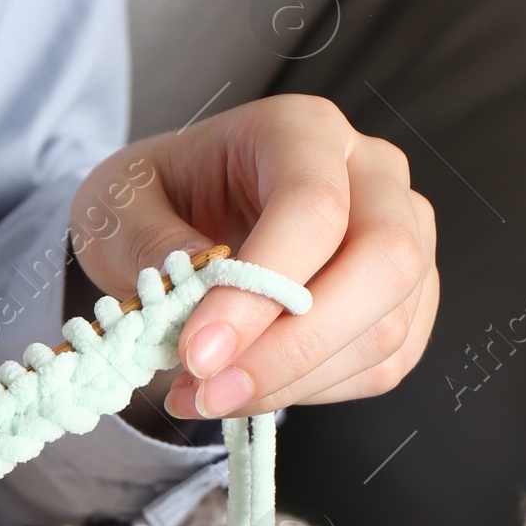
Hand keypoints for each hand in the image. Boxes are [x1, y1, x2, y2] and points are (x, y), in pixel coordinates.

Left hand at [69, 98, 437, 419]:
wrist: (182, 212)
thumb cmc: (157, 199)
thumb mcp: (119, 206)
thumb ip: (150, 244)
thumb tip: (190, 297)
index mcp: (302, 130)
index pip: (313, 207)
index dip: (260, 290)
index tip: (198, 353)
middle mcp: (371, 173)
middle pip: (384, 262)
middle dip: (296, 347)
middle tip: (213, 390)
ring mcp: (403, 236)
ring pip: (387, 326)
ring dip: (295, 382)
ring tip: (208, 394)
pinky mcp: (405, 298)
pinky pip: (383, 363)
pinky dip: (314, 391)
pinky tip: (251, 389)